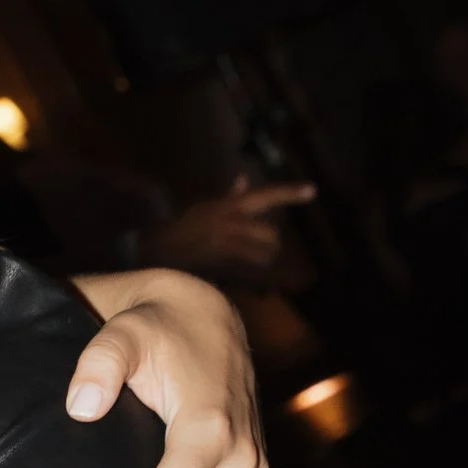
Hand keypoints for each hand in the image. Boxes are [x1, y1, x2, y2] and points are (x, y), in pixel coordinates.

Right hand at [149, 179, 315, 285]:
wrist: (154, 255)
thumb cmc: (180, 231)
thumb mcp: (204, 209)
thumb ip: (228, 198)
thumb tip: (243, 179)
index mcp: (228, 208)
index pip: (264, 195)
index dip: (289, 193)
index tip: (313, 190)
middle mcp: (230, 226)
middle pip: (271, 235)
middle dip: (269, 244)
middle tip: (260, 248)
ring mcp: (228, 249)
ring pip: (264, 257)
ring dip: (263, 263)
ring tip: (249, 264)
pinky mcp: (225, 271)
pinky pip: (255, 279)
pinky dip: (261, 285)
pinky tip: (259, 288)